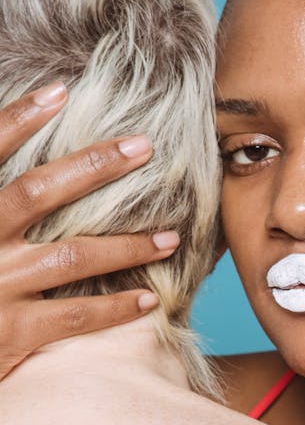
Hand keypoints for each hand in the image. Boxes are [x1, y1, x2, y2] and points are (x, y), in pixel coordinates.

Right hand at [0, 82, 180, 379]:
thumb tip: (21, 158)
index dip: (17, 119)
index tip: (60, 91)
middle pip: (37, 192)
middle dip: (94, 166)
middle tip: (144, 146)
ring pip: (72, 256)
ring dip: (126, 245)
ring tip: (170, 238)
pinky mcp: (12, 333)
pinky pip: (76, 315)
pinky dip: (116, 307)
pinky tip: (149, 299)